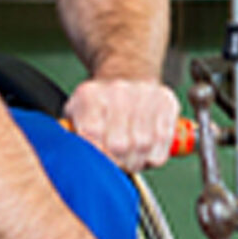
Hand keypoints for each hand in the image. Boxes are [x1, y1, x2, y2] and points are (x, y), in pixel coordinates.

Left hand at [62, 77, 180, 171]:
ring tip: (130, 158)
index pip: (92, 136)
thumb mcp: (75, 112)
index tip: (98, 165)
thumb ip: (70, 136)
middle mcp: (119, 93)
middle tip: (115, 164)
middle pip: (119, 146)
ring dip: (136, 161)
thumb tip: (75, 161)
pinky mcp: (167, 105)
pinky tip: (145, 151)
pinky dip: (153, 157)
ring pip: (143, 148)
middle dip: (117, 163)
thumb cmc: (99, 103)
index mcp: (91, 97)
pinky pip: (162, 145)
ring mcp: (146, 98)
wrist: (128, 72)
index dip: (96, 157)